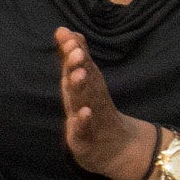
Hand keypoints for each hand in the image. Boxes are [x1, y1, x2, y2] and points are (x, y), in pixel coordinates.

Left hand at [55, 27, 155, 179]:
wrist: (115, 149)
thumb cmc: (93, 111)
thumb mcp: (82, 83)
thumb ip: (73, 58)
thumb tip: (64, 30)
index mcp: (87, 86)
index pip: (81, 65)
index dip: (75, 51)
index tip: (68, 35)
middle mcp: (90, 99)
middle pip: (86, 80)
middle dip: (79, 64)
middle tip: (74, 49)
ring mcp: (90, 118)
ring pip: (85, 101)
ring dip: (82, 88)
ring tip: (78, 74)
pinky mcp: (86, 138)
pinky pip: (85, 129)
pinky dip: (85, 121)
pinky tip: (83, 113)